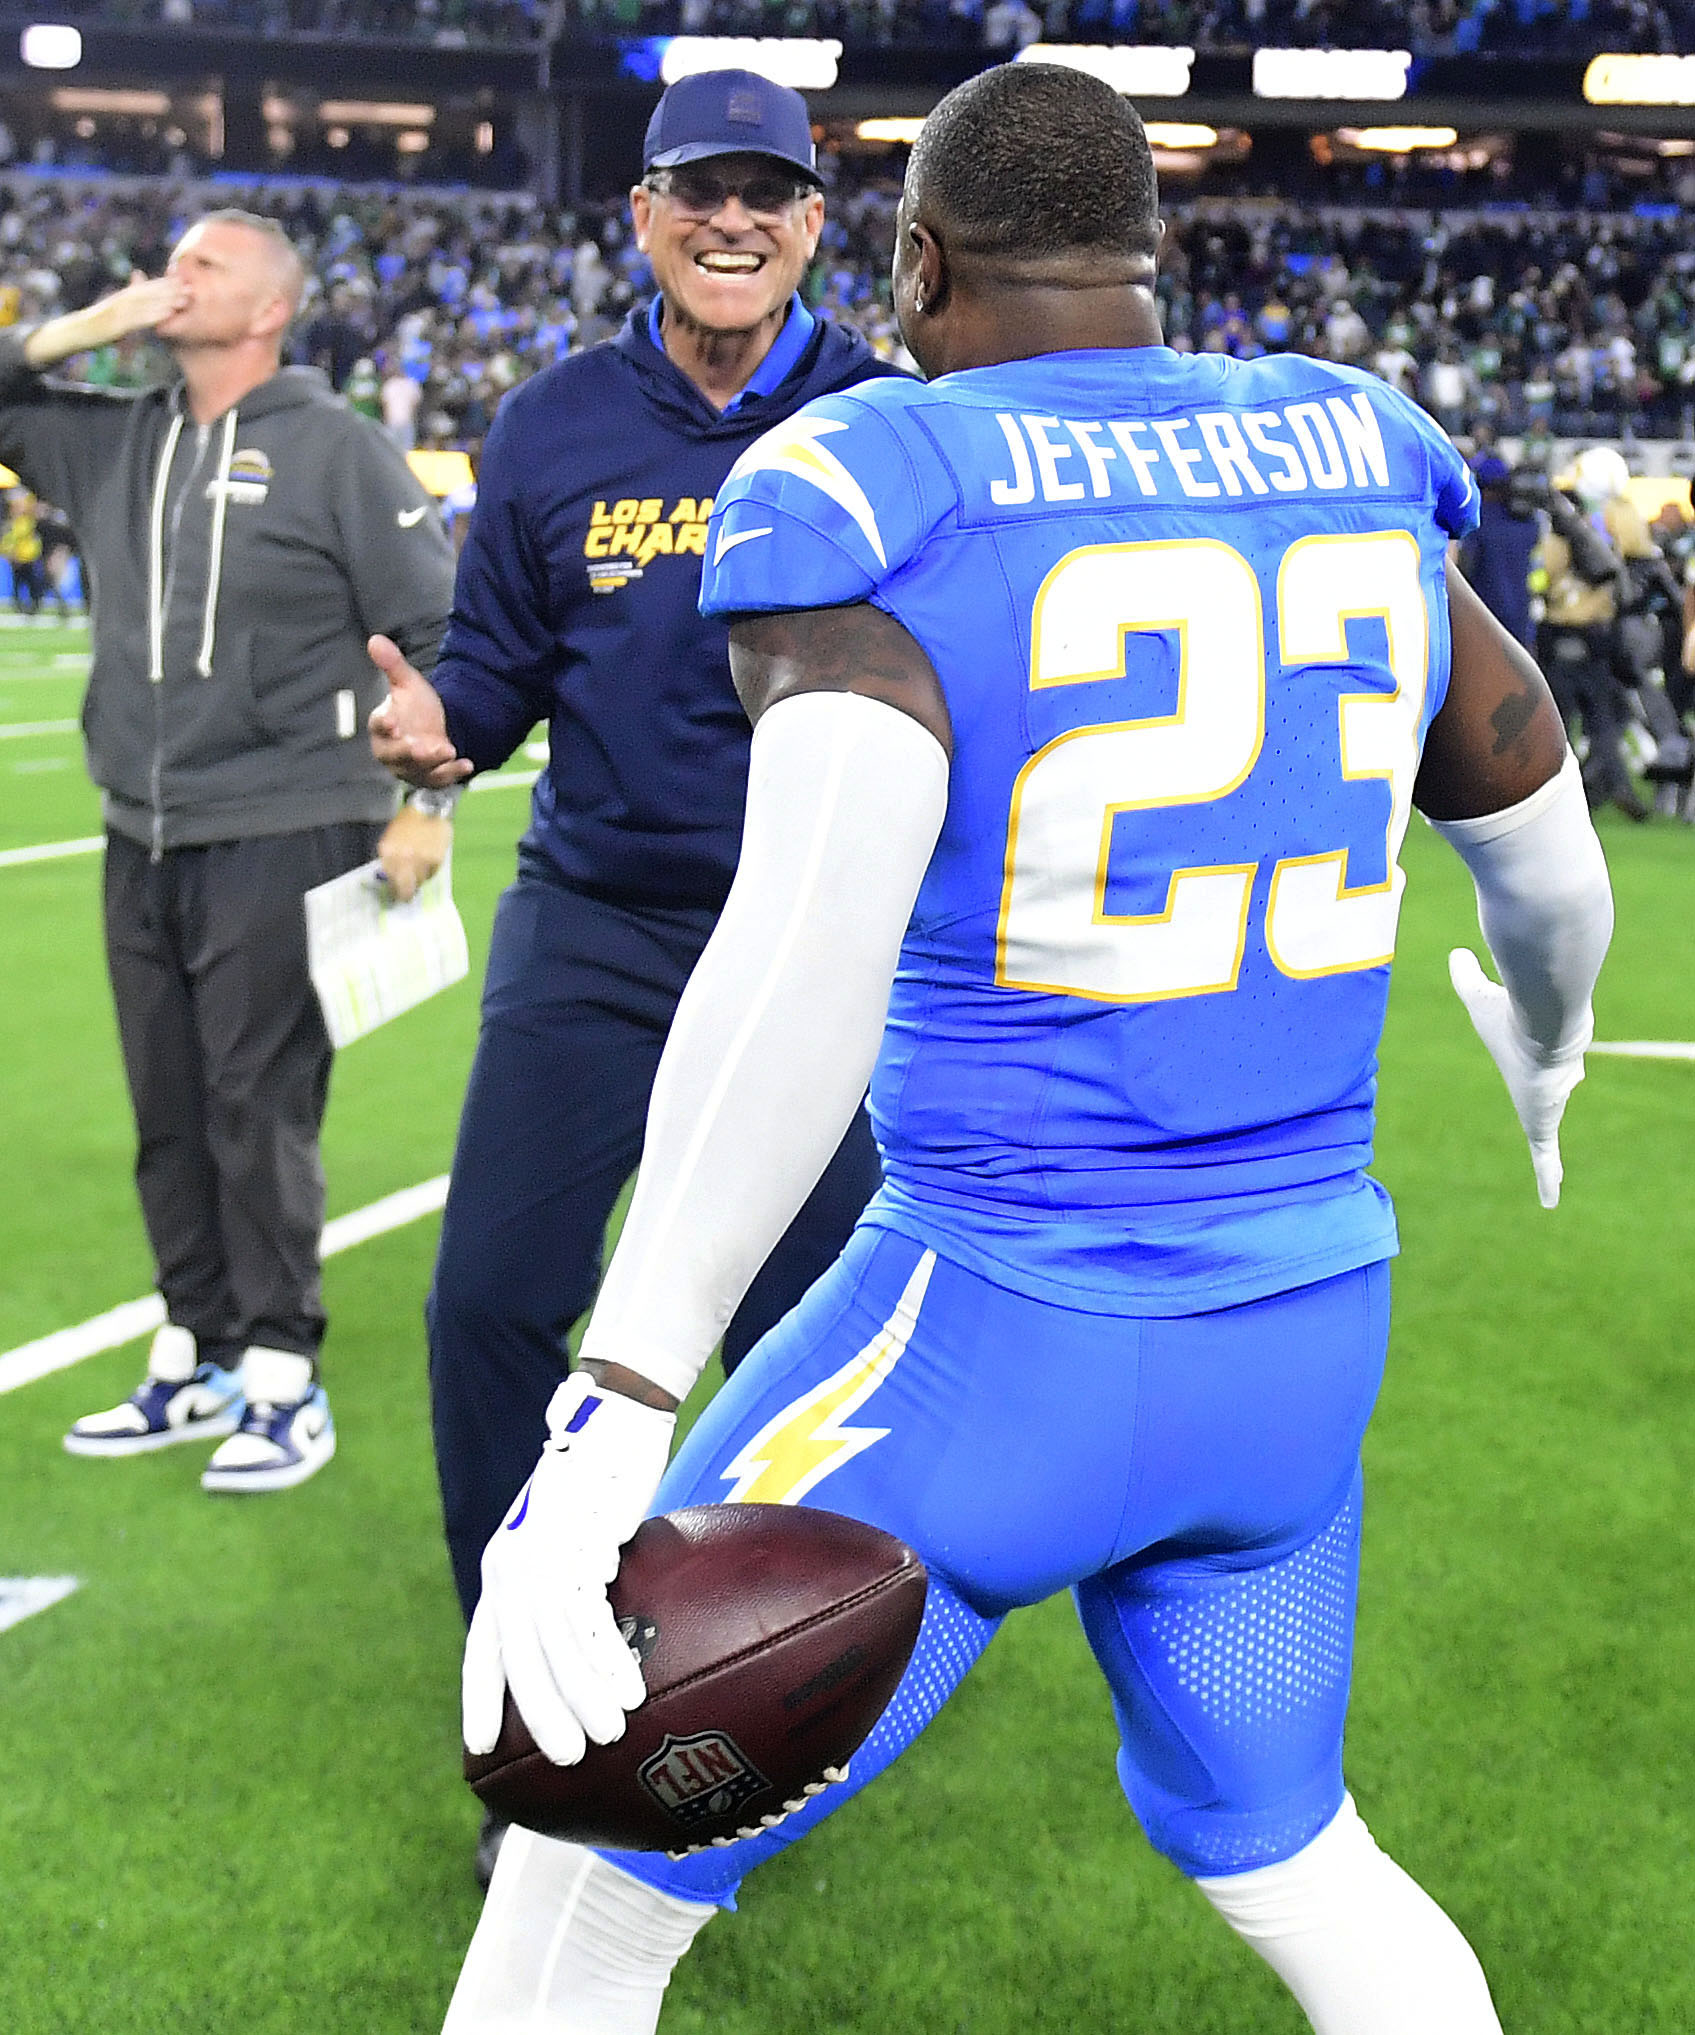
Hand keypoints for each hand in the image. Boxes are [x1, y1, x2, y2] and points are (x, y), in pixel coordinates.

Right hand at [23, 274, 190, 367]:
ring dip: (166, 301)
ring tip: (185, 299)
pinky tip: (168, 315)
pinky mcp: (116, 325)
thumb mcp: (111, 311)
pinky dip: (153, 316)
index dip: (164, 284)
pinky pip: (138, 320)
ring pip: (146, 304)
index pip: (145, 288)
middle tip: (190, 286)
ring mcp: (118, 312)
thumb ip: (124, 303)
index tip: (182, 280)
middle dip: (170, 289)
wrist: (74, 333)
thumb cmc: (94, 325)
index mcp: (121, 298)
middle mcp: (121, 301)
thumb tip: (132, 300)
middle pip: (148, 292)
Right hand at [367, 634, 471, 789]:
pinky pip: (439, 779)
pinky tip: (467, 764)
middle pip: (396, 755)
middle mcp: (392, 751)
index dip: (383, 724)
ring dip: (433, 762)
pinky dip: (453, 773)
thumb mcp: (408, 683)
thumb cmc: (415, 708)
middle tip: (420, 747)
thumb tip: (375, 639)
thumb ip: (393, 665)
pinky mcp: (429, 778)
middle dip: (408, 752)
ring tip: (449, 750)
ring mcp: (411, 768)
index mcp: (382, 727)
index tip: (391, 720)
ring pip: (418, 769)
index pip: (378, 726)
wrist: (438, 729)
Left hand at [376, 802, 448, 902]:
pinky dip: (430, 871)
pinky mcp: (436, 859)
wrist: (429, 808)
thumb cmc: (407, 824)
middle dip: (405, 894)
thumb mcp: (390, 839)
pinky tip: (429, 861)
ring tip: (419, 871)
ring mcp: (421, 860)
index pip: (389, 880)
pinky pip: (432, 873)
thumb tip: (391, 878)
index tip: (394, 894)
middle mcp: (404, 858)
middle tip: (406, 896)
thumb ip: (390, 859)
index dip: (392, 890)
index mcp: (388, 852)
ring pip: (420, 881)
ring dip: (419, 879)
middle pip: (405, 887)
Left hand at [462, 1373, 675, 1766]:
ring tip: (611, 1730)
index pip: (482, 1644)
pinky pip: (589, 1612)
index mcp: (504, 1566)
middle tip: (568, 1757)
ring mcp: (542, 1549)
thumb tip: (588, 1644)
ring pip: (553, 1639)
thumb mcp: (574, 1537)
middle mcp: (512, 1562)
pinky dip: (606, 1654)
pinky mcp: (578, 1538)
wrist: (616, 1416)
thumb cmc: (602, 1480)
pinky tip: (629, 1685)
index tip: (478, 1747)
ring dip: (582, 1691)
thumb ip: (569, 1585)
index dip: (479, 1695)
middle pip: (518, 1652)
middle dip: (540, 1710)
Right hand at [1449, 947, 1587, 1209]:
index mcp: (1538, 1052)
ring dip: (1553, 1156)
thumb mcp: (1481, 996)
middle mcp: (1552, 1078)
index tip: (1563, 1075)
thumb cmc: (1514, 1012)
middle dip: (1560, 1098)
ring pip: (1550, 1125)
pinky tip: (1552, 1200)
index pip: (1550, 1065)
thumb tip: (1456, 953)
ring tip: (1555, 1183)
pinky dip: (1548, 1178)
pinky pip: (1547, 1158)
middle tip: (1561, 1129)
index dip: (1554, 1072)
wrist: (1546, 1024)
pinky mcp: (1546, 1119)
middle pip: (1559, 1090)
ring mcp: (1553, 1100)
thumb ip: (1468, 977)